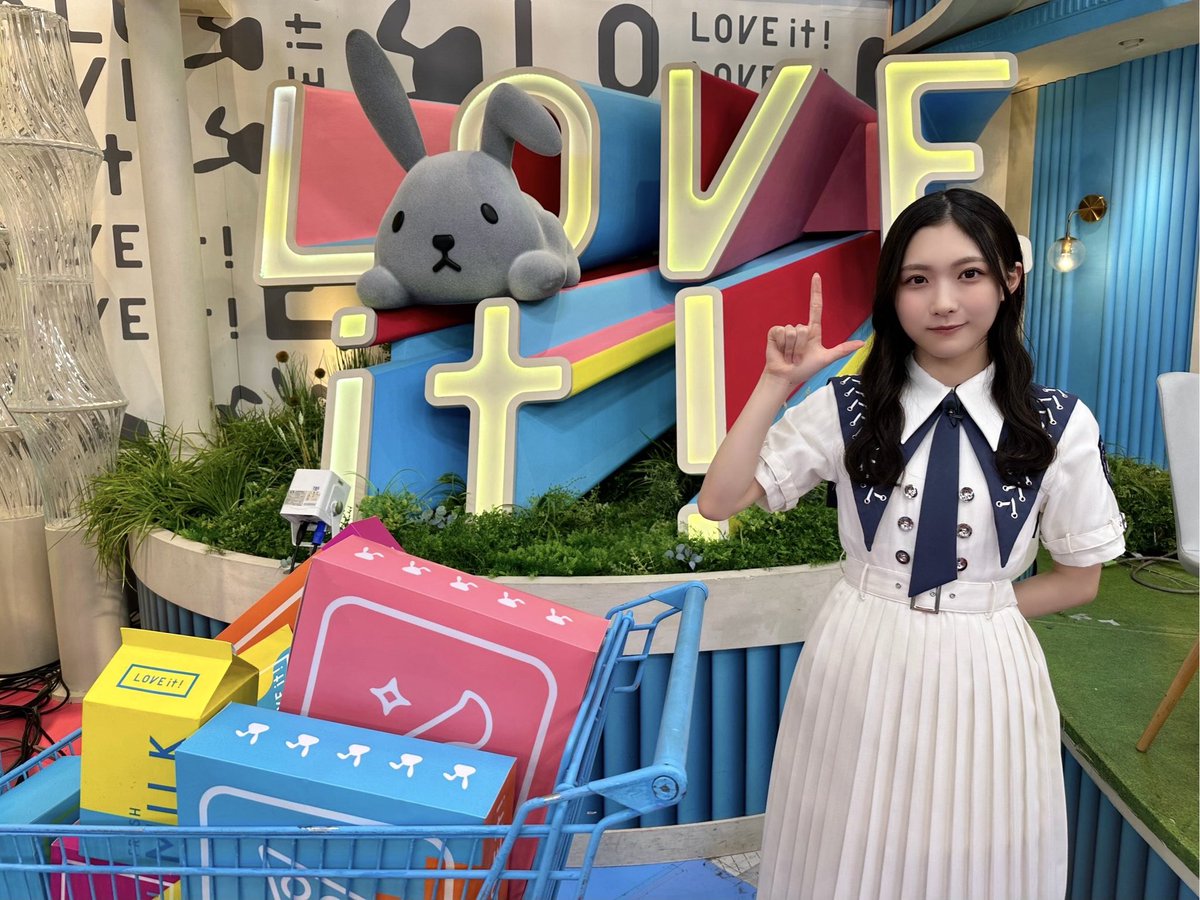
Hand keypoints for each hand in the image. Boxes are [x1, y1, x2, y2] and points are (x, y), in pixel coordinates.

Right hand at [764, 273, 865, 387]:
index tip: (816, 275)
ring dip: (792, 348)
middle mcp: (799, 327)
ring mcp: (786, 329)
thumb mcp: (825, 358)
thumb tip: (862, 343)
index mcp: (813, 330)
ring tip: (790, 356)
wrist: (785, 377)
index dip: (816, 290)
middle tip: (798, 357)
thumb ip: (842, 350)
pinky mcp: (774, 332)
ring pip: (793, 331)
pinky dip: (782, 345)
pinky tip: (781, 351)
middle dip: (801, 346)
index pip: (815, 306)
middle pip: (804, 327)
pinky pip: (781, 332)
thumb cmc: (804, 369)